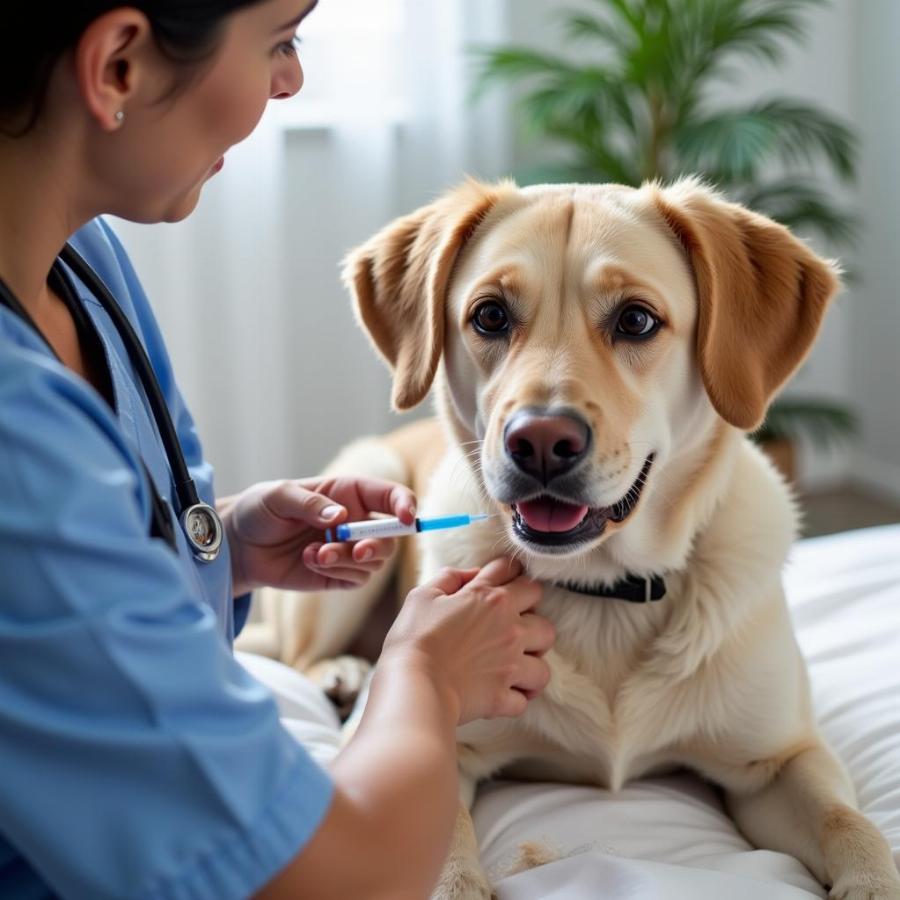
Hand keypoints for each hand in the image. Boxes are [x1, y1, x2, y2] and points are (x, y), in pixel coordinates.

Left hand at [219, 476, 416, 593]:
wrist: (239, 546)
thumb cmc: (259, 510)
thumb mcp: (278, 496)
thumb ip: (310, 503)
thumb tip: (341, 516)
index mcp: (350, 493)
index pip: (391, 496)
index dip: (405, 504)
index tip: (406, 517)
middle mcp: (356, 521)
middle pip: (390, 536)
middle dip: (377, 545)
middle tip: (356, 551)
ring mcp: (348, 550)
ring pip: (374, 561)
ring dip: (347, 560)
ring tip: (315, 555)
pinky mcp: (337, 575)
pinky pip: (355, 579)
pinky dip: (337, 573)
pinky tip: (310, 561)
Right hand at [381, 558, 554, 723]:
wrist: (412, 685)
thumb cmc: (413, 638)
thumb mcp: (423, 595)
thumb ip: (450, 578)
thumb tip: (473, 574)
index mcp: (489, 597)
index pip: (513, 571)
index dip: (510, 572)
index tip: (504, 580)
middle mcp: (509, 628)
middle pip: (545, 621)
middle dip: (533, 623)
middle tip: (515, 626)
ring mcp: (510, 664)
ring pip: (544, 665)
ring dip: (532, 664)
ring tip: (516, 664)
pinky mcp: (503, 696)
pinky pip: (524, 699)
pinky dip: (517, 697)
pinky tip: (506, 692)